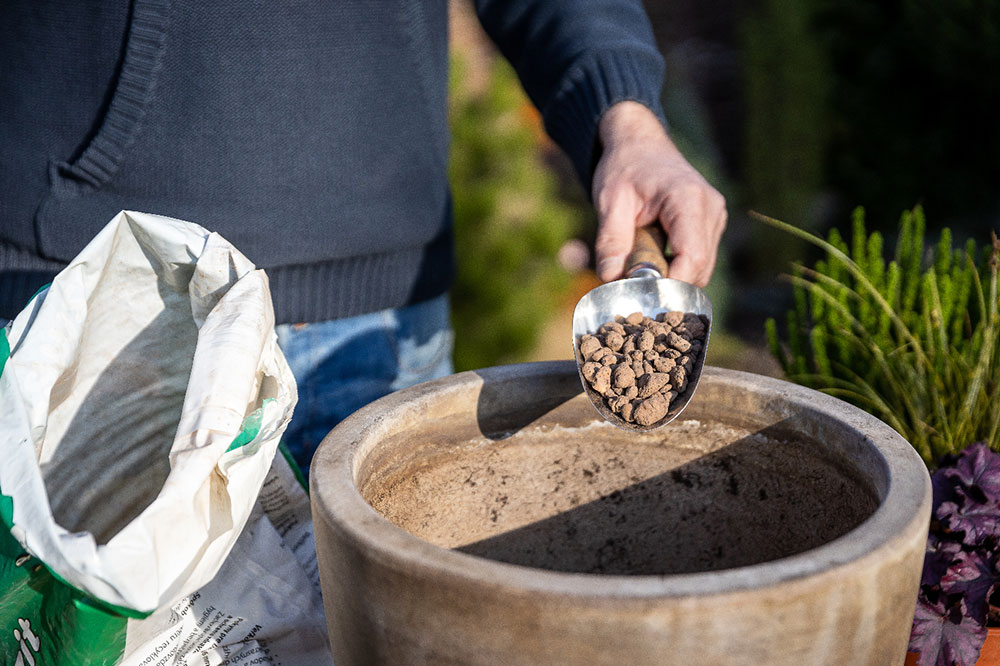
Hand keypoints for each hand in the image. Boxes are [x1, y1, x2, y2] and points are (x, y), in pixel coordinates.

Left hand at [592, 101, 726, 287]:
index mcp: (688, 199)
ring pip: (702, 268)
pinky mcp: (711, 224)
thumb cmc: (623, 168)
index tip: (643, 296)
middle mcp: (710, 208)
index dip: (671, 284)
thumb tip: (609, 278)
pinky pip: (700, 258)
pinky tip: (654, 259)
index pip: (692, 257)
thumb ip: (611, 241)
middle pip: (700, 268)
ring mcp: (715, 216)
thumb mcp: (609, 202)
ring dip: (673, 277)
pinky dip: (678, 267)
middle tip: (635, 288)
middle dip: (670, 285)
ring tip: (642, 268)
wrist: (639, 144)